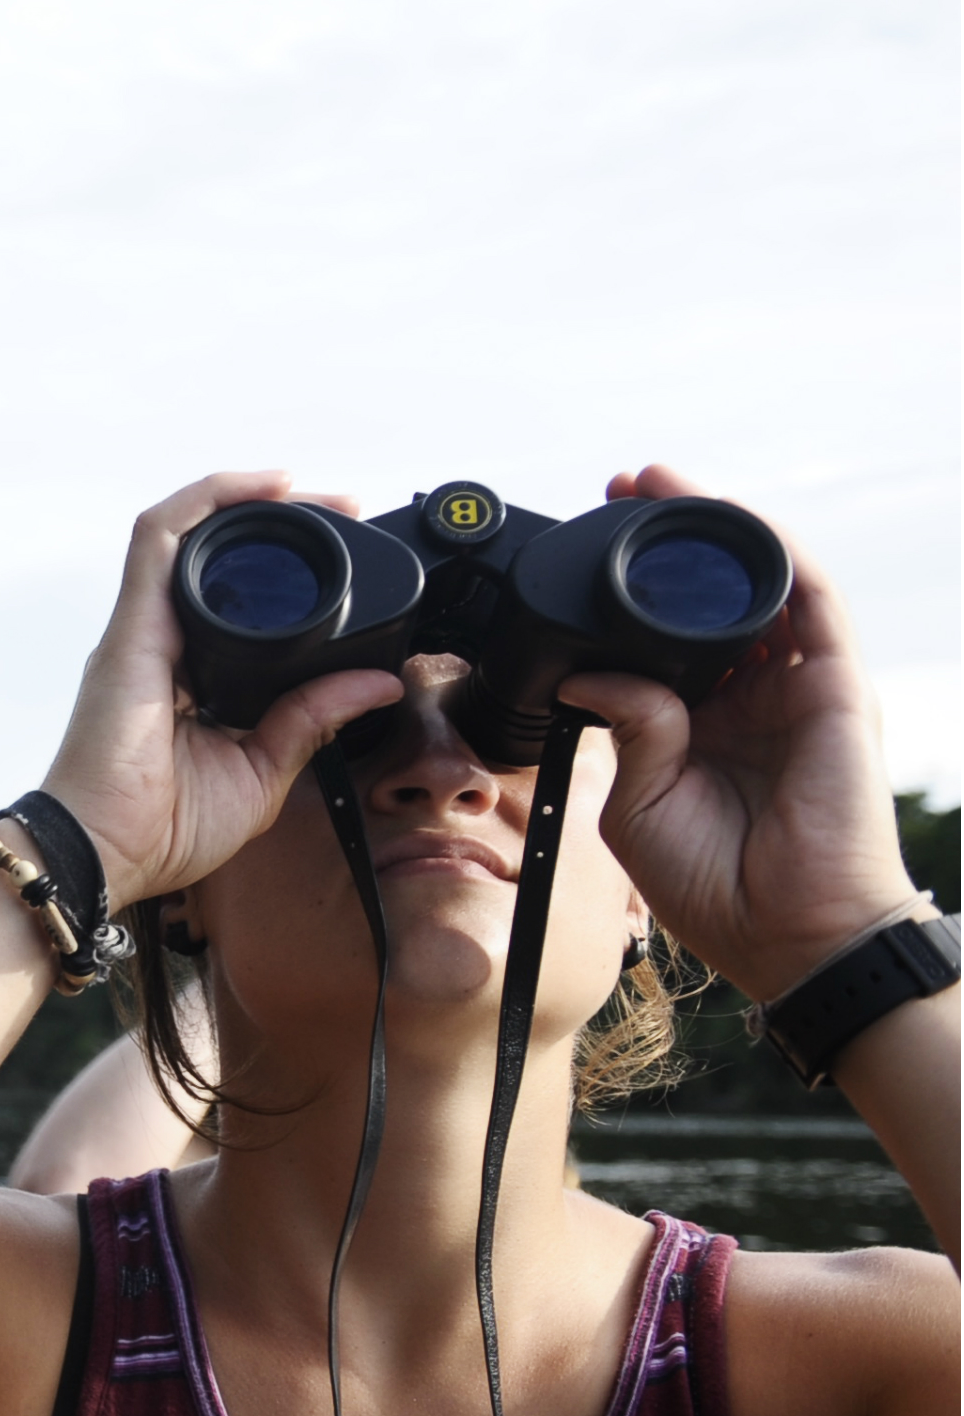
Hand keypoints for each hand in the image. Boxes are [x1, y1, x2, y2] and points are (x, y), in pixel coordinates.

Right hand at [36, 473, 405, 903]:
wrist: (105, 854)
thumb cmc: (161, 827)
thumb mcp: (263, 770)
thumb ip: (312, 721)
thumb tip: (375, 684)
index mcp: (189, 676)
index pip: (234, 600)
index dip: (287, 568)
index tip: (343, 554)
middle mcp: (160, 641)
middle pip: (212, 554)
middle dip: (276, 517)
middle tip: (340, 507)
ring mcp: (142, 630)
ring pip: (187, 533)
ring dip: (245, 498)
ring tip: (305, 488)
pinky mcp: (132, 626)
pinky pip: (159, 538)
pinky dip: (207, 501)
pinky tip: (259, 486)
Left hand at [562, 466, 924, 1001]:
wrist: (789, 931)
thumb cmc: (716, 884)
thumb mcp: (637, 806)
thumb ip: (625, 730)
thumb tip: (586, 672)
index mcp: (699, 723)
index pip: (664, 636)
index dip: (628, 591)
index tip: (581, 545)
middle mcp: (749, 695)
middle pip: (709, 598)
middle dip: (668, 539)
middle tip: (621, 489)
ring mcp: (794, 686)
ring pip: (759, 584)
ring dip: (717, 528)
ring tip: (663, 484)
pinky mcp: (834, 686)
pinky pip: (812, 603)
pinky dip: (777, 555)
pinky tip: (739, 523)